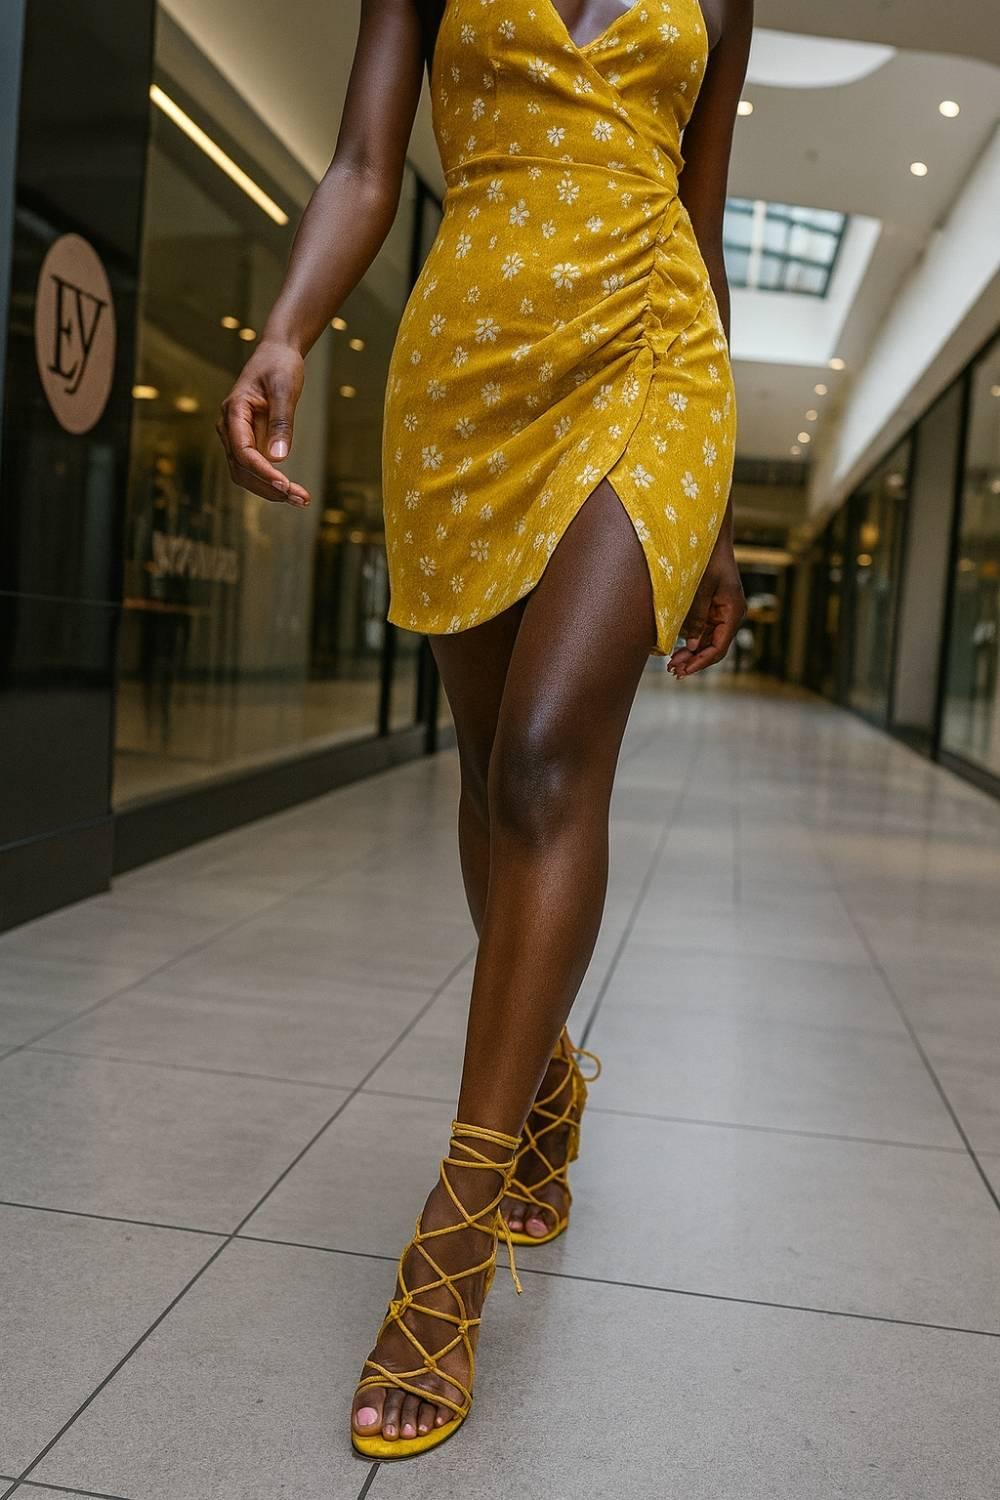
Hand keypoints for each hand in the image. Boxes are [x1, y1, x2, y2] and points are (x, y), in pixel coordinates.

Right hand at [216, 339, 310, 506]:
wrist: (276, 354)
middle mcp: (230, 428)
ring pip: (247, 474)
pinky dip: (273, 482)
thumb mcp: (284, 389)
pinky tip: (294, 491)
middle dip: (269, 488)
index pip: (243, 452)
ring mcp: (238, 437)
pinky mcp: (250, 442)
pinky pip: (257, 469)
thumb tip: (278, 459)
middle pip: (242, 470)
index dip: (263, 472)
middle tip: (302, 499)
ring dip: (271, 490)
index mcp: (233, 412)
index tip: (285, 486)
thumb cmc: (279, 366)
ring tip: (302, 499)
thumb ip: (281, 423)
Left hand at [668, 539, 744, 678]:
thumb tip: (693, 645)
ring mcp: (722, 614)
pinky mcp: (713, 610)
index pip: (719, 646)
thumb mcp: (699, 589)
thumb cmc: (706, 559)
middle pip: (715, 648)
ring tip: (672, 665)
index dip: (701, 661)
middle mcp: (731, 615)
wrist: (709, 539)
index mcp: (733, 611)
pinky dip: (692, 642)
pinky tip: (677, 651)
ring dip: (692, 655)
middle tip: (673, 671)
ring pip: (709, 642)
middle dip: (695, 661)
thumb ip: (697, 617)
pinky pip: (704, 632)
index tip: (684, 669)